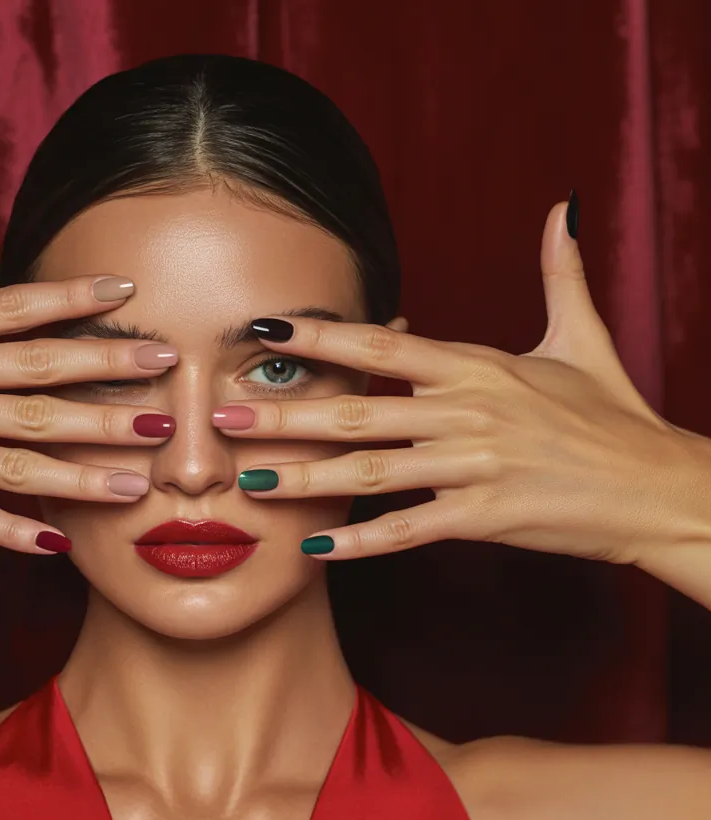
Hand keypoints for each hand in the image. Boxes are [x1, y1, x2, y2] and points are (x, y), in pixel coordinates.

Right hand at [0, 168, 177, 553]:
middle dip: (108, 374)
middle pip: (37, 377)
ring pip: (21, 454)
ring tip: (142, 474)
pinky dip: (15, 532)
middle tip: (167, 374)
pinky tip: (61, 545)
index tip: (126, 292)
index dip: (73, 298)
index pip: (12, 308)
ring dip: (87, 467)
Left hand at [213, 199, 697, 563]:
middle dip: (286, 411)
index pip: (384, 343)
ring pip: (372, 472)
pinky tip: (314, 548)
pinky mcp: (484, 516)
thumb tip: (562, 208)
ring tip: (252, 481)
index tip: (265, 330)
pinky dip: (360, 542)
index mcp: (479, 365)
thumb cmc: (614, 415)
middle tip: (223, 414)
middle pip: (359, 409)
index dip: (321, 335)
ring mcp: (474, 465)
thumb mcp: (583, 337)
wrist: (657, 486)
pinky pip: (408, 530)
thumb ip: (560, 272)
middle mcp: (468, 410)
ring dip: (305, 478)